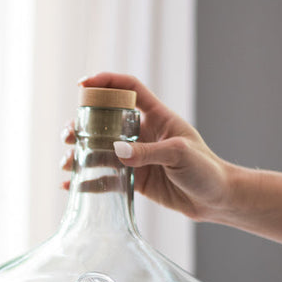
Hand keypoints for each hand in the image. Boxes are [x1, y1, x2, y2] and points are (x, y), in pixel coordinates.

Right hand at [62, 72, 235, 222]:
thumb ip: (148, 152)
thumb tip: (116, 152)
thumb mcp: (178, 155)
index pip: (128, 89)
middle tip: (67, 135)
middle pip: (104, 121)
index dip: (105, 82)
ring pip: (99, 151)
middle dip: (81, 125)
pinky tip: (71, 186)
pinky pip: (105, 178)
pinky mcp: (133, 180)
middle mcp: (142, 134)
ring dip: (79, 155)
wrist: (214, 199)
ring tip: (67, 163)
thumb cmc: (205, 169)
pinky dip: (87, 182)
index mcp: (156, 117)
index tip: (82, 85)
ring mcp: (135, 157)